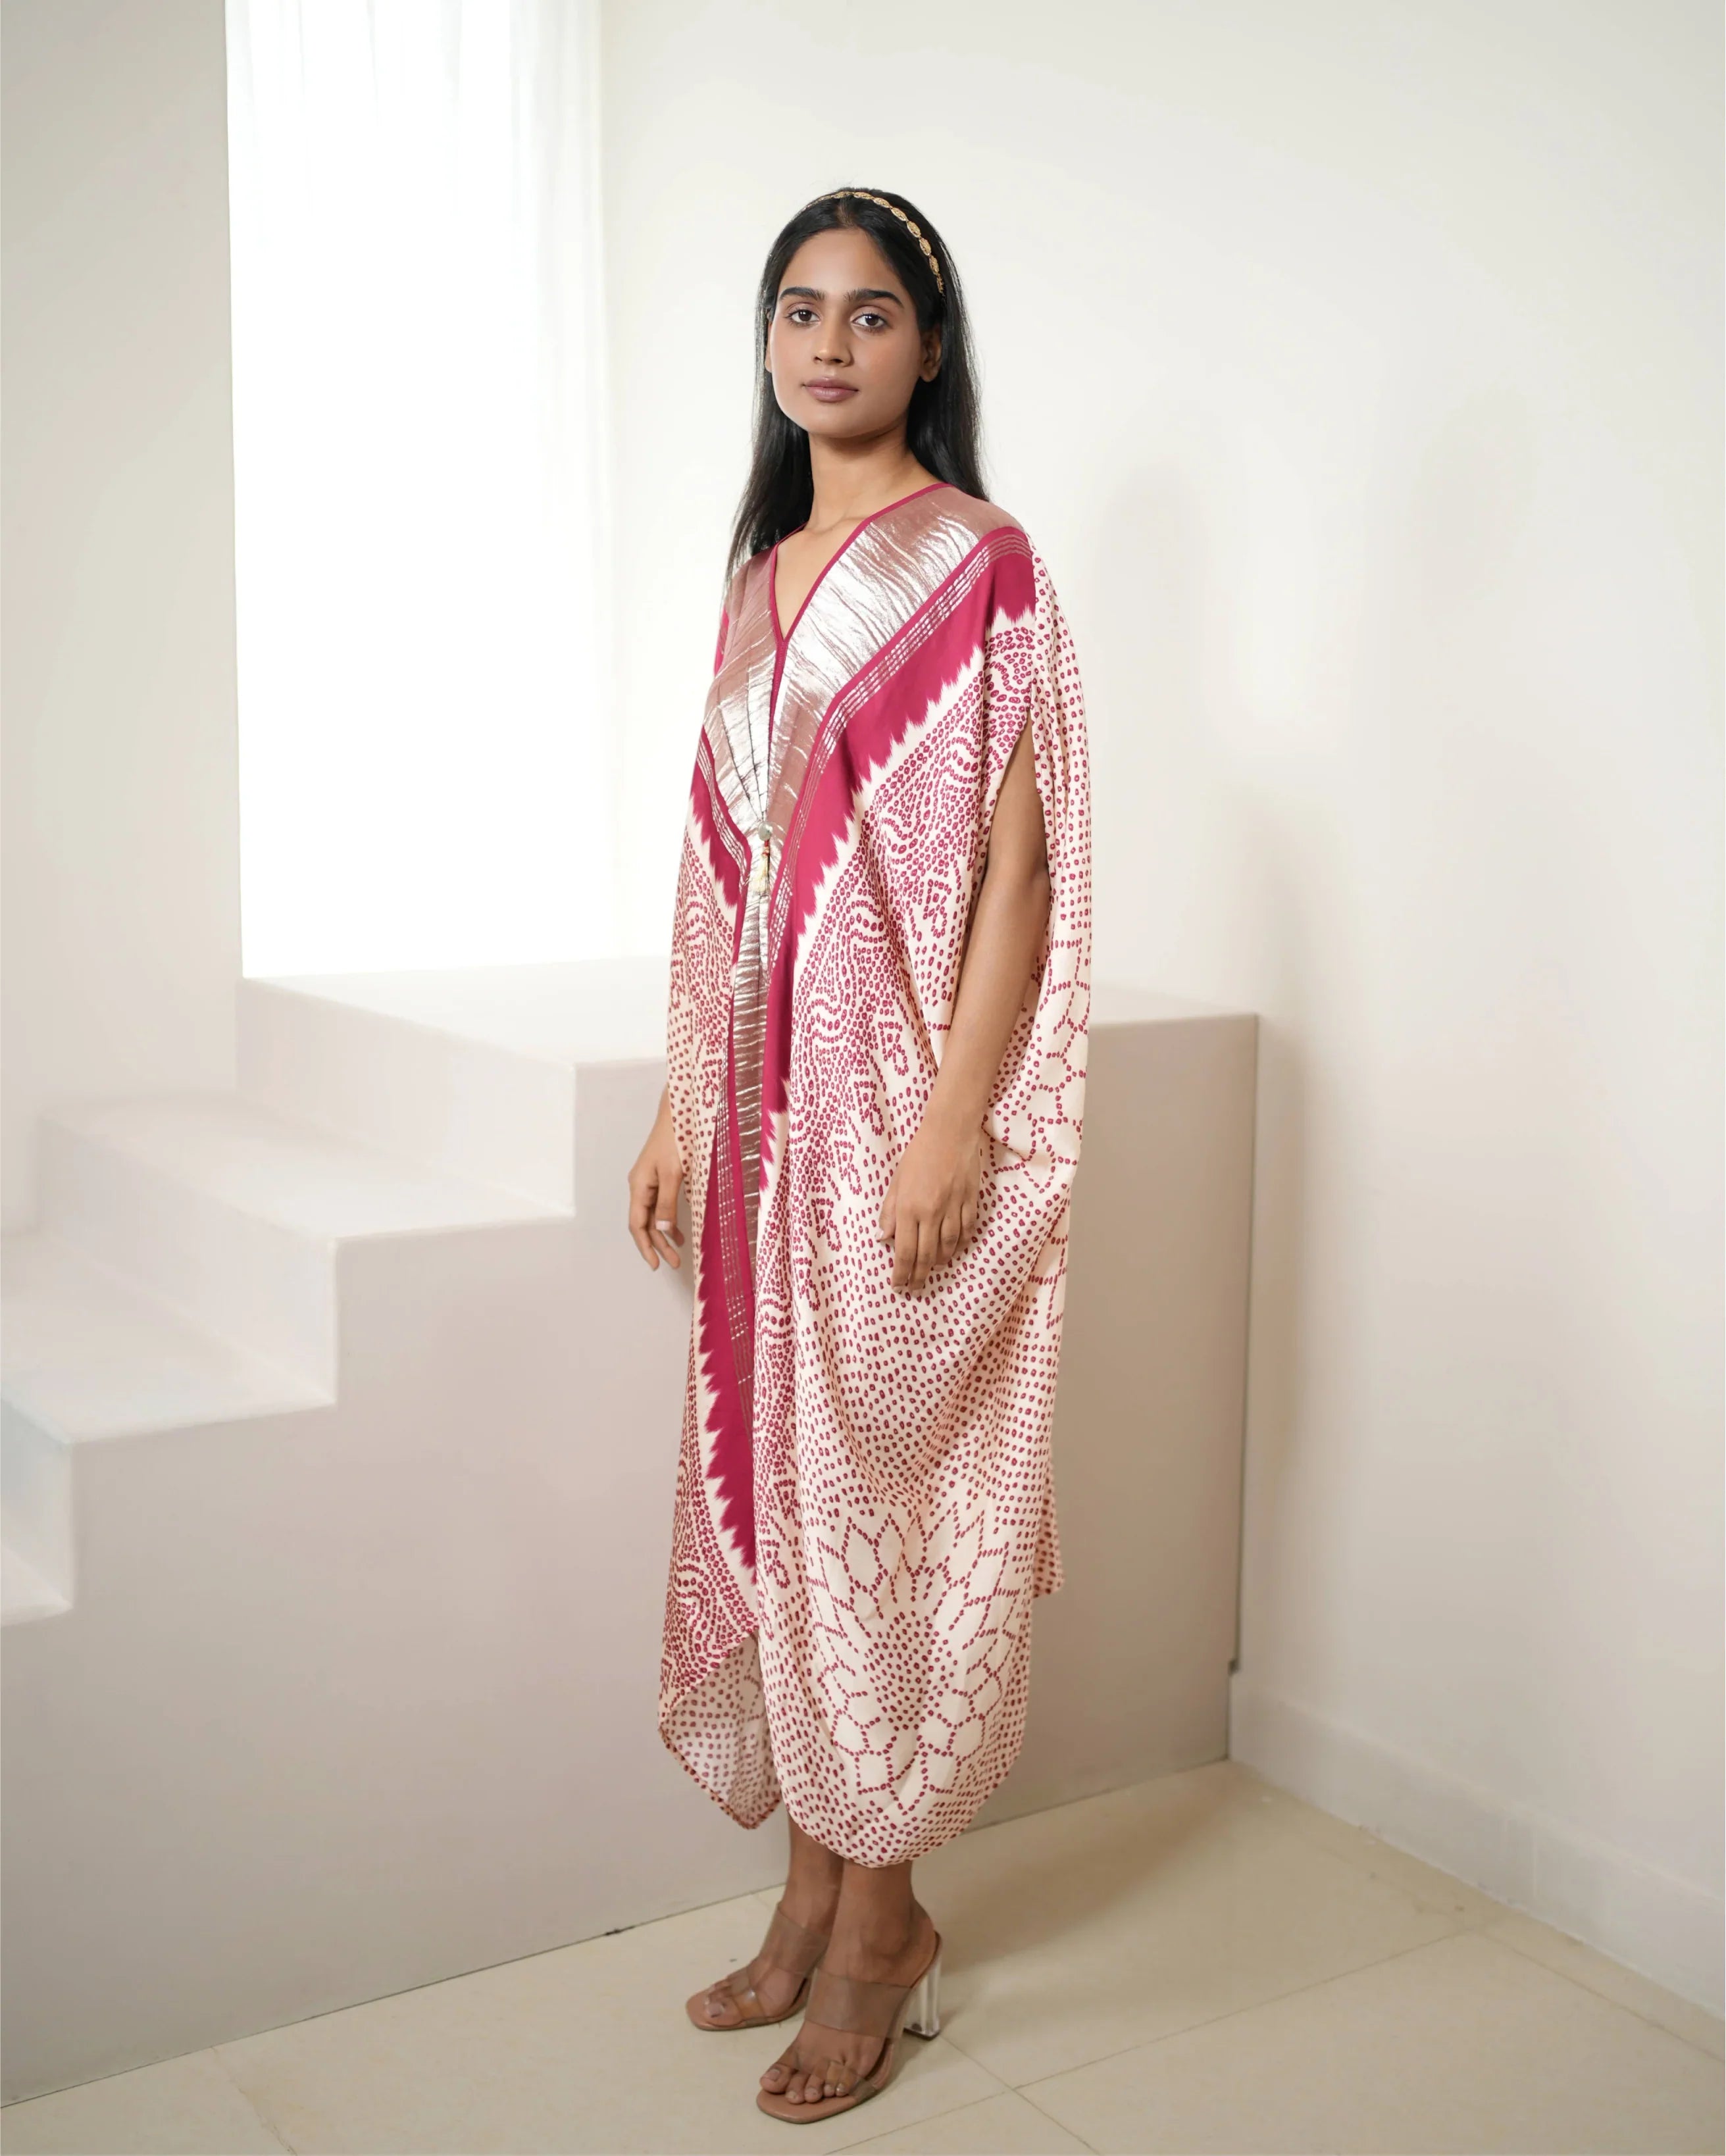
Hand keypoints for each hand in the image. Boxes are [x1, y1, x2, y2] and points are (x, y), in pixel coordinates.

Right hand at [628, 1092, 685, 1269]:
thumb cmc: (674, 1141)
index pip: (637, 1225)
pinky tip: (677, 1231)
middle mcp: (640, 1186)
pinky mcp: (659, 1178)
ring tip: (677, 1252)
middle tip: (673, 1264)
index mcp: (638, 1186)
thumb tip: (663, 1230)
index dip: (645, 1246)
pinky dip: (668, 1220)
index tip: (655, 1264)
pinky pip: (660, 1205)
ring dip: (664, 1235)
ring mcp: (648, 1182)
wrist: (677, 1115)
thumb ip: (667, 1203)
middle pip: (645, 1223)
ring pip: (653, 1216)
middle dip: (657, 1245)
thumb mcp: (672, 1175)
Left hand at [878, 1109, 984, 1291]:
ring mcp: (953, 1209)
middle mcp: (930, 1213)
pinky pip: (966, 1232)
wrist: (949, 1132)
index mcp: (908, 1208)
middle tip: (915, 1287)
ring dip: (939, 1262)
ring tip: (933, 1268)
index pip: (904, 1251)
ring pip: (948, 1248)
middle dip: (919, 1276)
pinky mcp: (970, 1202)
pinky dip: (960, 1245)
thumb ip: (890, 1211)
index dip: (901, 1273)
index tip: (898, 1285)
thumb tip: (883, 1238)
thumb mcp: (896, 1181)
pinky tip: (953, 1250)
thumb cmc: (918, 1154)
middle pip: (926, 1255)